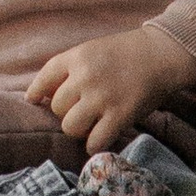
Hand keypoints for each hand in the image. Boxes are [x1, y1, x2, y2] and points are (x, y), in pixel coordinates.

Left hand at [27, 27, 195, 155]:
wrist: (161, 54)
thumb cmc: (125, 53)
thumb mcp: (91, 50)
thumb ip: (69, 69)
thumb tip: (41, 95)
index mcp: (76, 57)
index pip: (44, 79)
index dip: (37, 93)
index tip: (34, 101)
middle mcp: (85, 77)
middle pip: (57, 108)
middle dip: (66, 112)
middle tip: (81, 110)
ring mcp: (102, 97)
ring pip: (70, 127)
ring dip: (79, 129)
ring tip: (90, 124)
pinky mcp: (120, 115)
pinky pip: (95, 141)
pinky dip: (94, 144)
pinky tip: (100, 139)